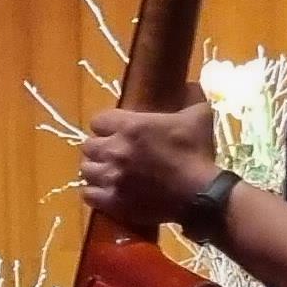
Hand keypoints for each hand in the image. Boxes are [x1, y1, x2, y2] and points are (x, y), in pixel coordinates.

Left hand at [79, 103, 222, 234]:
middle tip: (112, 152)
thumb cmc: (198, 153)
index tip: (115, 129)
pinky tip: (105, 191)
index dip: (106, 125)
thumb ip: (190, 99)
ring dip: (96, 169)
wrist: (201, 193)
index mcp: (130, 126)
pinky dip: (94, 192)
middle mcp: (115, 150)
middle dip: (99, 147)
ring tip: (107, 172)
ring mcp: (112, 177)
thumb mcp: (198, 116)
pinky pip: (88, 195)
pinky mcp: (114, 201)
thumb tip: (191, 85)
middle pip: (88, 145)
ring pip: (86, 170)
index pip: (98, 120)